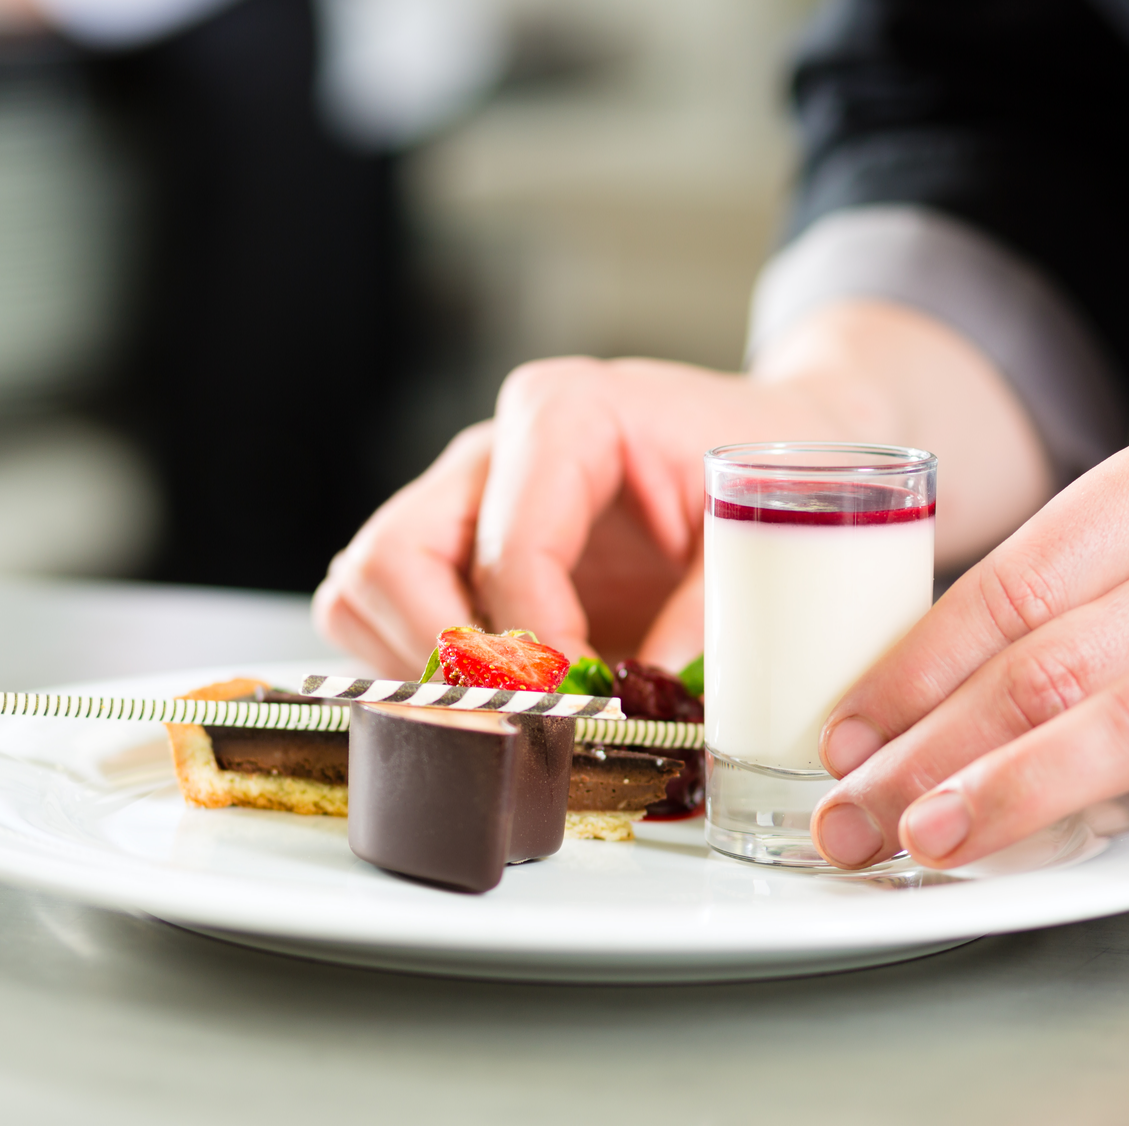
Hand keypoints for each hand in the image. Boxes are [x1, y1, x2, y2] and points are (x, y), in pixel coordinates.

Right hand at [315, 356, 830, 674]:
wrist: (764, 433)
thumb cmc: (756, 462)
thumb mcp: (753, 525)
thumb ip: (708, 611)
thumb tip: (646, 698)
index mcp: (565, 414)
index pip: (509, 546)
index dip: (534, 645)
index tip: (582, 700)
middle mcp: (489, 450)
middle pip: (395, 558)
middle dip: (449, 659)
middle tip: (527, 714)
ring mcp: (455, 495)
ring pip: (365, 586)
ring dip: (418, 667)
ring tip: (510, 707)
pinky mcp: (446, 544)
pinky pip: (373, 609)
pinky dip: (410, 665)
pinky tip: (493, 691)